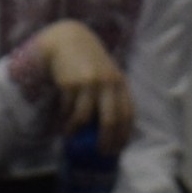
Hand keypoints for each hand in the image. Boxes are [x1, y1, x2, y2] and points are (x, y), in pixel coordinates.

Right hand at [32, 23, 129, 145]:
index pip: (128, 115)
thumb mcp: (107, 75)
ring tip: (71, 135)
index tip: (117, 150)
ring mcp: (89, 83)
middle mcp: (108, 84)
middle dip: (105, 141)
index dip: (124, 135)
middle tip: (98, 152)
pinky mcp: (71, 83)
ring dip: (77, 131)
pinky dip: (66, 119)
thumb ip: (112, 96)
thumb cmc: (90, 62)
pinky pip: (68, 109)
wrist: (69, 40)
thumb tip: (110, 131)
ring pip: (84, 118)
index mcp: (120, 83)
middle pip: (110, 121)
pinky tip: (64, 120)